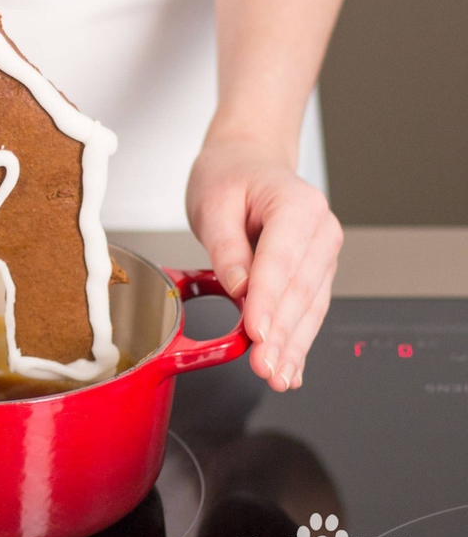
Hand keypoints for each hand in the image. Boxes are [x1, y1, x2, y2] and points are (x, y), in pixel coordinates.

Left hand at [186, 137, 342, 390]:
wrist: (248, 160)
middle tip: (264, 368)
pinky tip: (289, 368)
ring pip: (309, 307)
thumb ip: (226, 246)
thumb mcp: (214, 202)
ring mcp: (322, 253)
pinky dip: (297, 341)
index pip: (281, 260)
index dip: (268, 300)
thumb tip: (238, 287)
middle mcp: (320, 231)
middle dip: (282, 334)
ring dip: (293, 346)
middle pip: (301, 290)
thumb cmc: (230, 175)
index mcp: (297, 206)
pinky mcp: (314, 272)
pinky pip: (308, 310)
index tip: (254, 331)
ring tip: (277, 376)